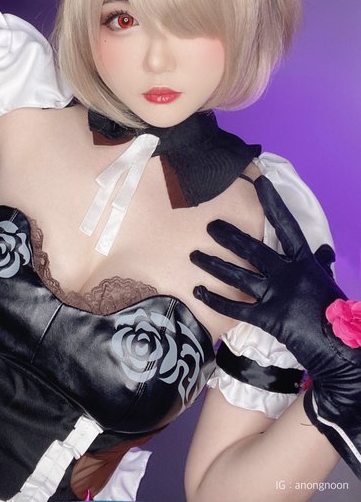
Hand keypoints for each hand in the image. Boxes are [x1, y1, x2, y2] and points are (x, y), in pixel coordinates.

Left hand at [191, 175, 345, 371]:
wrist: (340, 351)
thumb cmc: (336, 315)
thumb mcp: (329, 283)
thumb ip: (321, 264)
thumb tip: (325, 250)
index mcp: (305, 262)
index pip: (287, 226)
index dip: (273, 203)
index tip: (260, 184)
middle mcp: (289, 274)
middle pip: (253, 249)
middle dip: (228, 236)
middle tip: (209, 225)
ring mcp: (277, 295)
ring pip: (238, 275)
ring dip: (213, 265)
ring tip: (194, 255)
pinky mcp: (268, 318)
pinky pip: (235, 307)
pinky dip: (214, 299)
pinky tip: (198, 290)